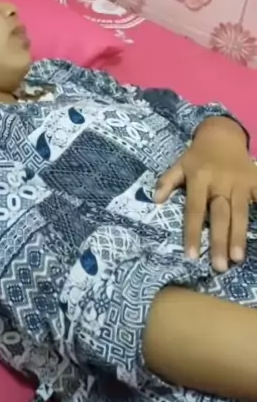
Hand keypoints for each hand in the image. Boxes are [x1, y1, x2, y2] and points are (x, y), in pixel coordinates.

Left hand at [154, 118, 255, 271]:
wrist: (223, 135)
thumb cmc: (198, 155)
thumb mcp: (180, 164)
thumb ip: (167, 181)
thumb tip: (154, 200)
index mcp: (199, 178)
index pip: (194, 210)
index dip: (192, 232)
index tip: (191, 256)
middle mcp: (220, 182)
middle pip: (219, 215)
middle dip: (219, 241)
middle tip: (220, 266)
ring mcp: (240, 182)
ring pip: (240, 213)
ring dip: (239, 236)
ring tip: (238, 258)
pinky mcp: (255, 181)